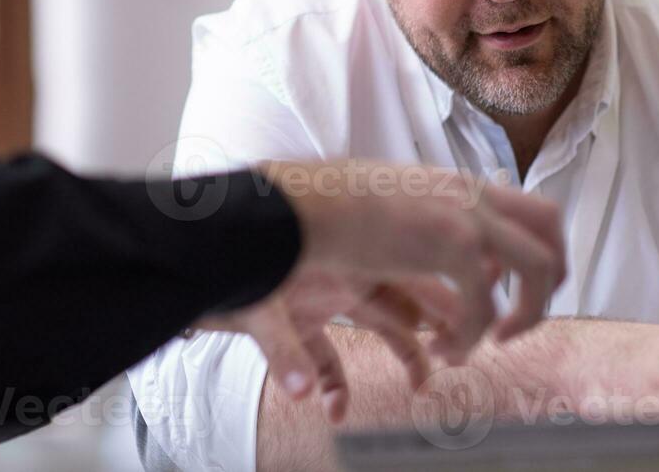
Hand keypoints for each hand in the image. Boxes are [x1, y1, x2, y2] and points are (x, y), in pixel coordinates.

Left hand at [197, 270, 456, 422]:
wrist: (188, 249)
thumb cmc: (226, 262)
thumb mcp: (258, 303)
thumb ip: (283, 349)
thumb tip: (303, 392)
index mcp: (348, 259)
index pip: (414, 278)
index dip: (447, 301)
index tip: (470, 325)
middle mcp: (343, 274)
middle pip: (408, 302)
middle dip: (437, 329)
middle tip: (461, 353)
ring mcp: (324, 296)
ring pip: (382, 326)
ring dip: (404, 354)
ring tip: (420, 385)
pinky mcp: (299, 318)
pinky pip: (330, 354)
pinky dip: (336, 382)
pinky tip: (334, 408)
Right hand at [211, 161, 564, 419]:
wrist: (302, 204)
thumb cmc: (327, 209)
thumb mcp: (384, 211)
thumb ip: (413, 226)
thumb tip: (424, 251)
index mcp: (454, 186)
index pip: (524, 207)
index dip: (531, 251)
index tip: (507, 289)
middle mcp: (469, 194)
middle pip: (550, 224)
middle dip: (549, 278)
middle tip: (520, 319)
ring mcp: (466, 215)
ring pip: (537, 265)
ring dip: (525, 314)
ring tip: (489, 343)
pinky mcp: (452, 243)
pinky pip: (486, 302)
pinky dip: (473, 334)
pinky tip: (445, 350)